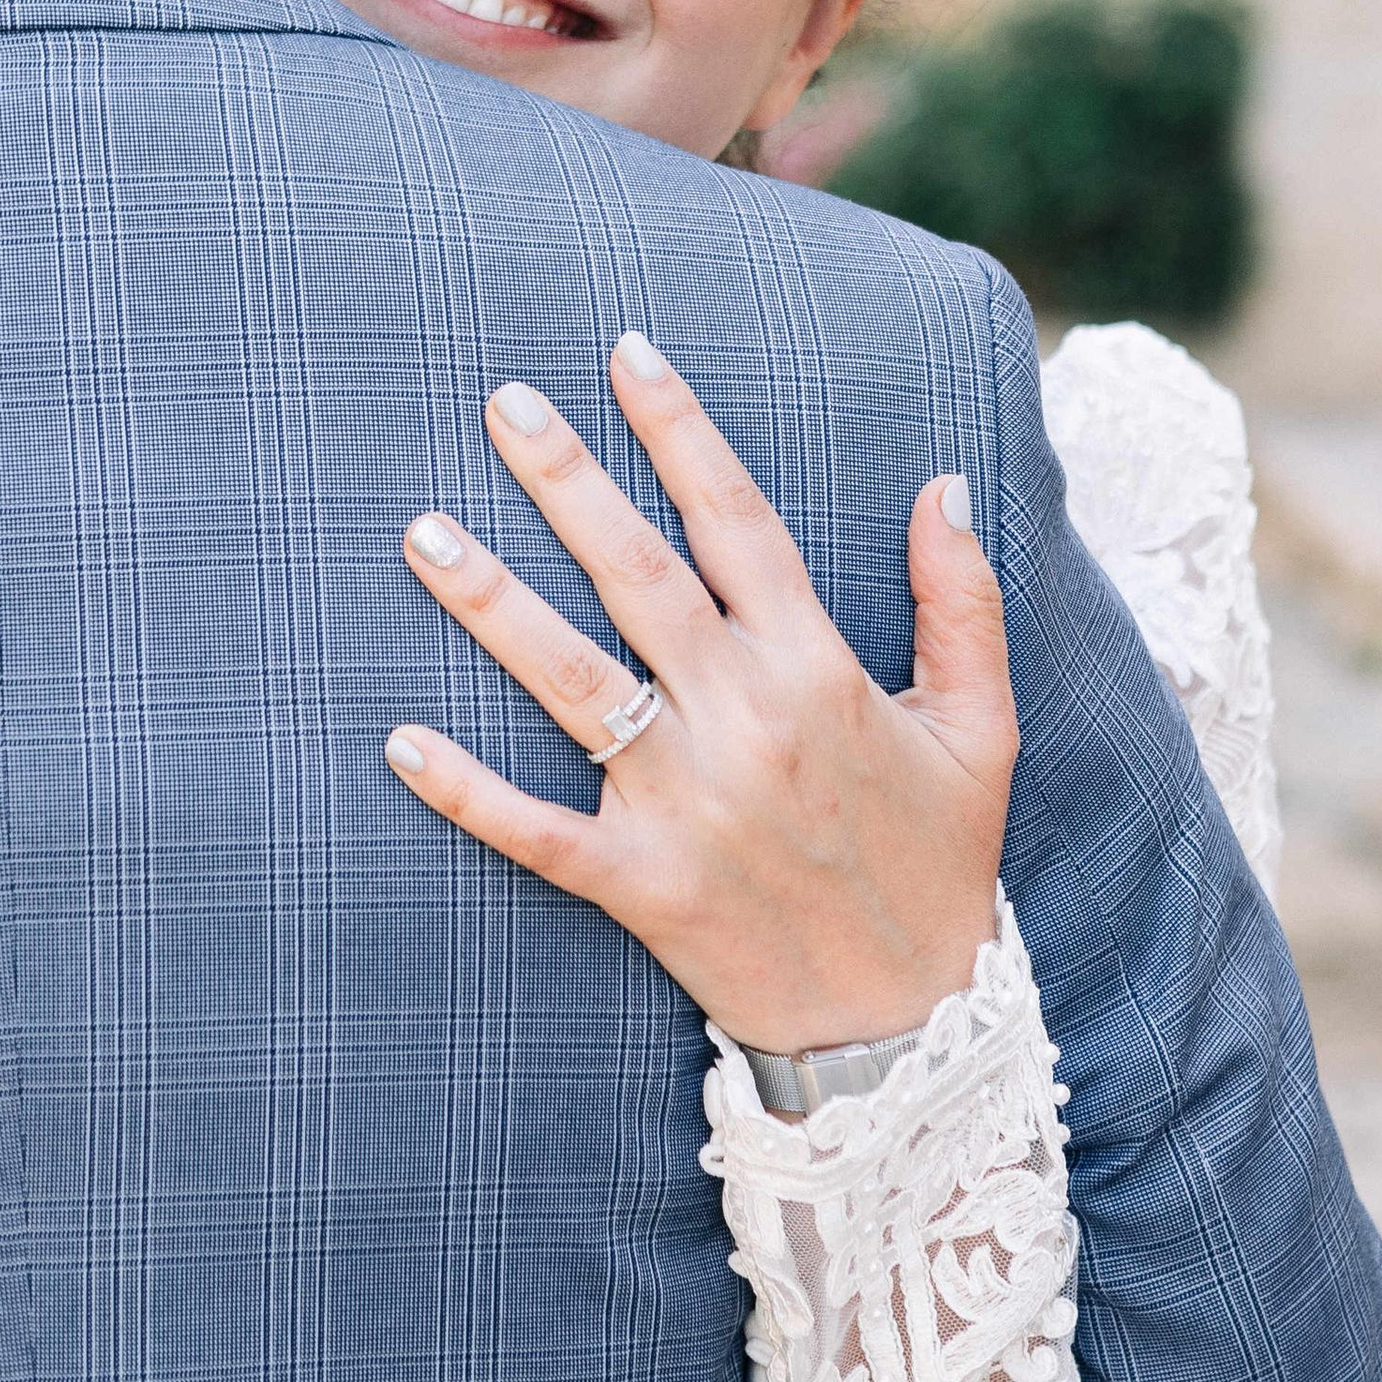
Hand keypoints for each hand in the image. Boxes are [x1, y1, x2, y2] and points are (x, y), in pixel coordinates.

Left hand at [383, 334, 1015, 1058]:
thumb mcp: (983, 728)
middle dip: (568, 482)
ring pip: (572, 681)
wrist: (915, 1026)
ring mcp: (684, 805)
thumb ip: (961, 601)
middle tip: (500, 403)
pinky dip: (464, 791)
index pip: (738, 521)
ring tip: (424, 533)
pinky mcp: (640, 886)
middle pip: (638, 576)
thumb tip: (942, 482)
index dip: (681, 432)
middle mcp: (745, 723)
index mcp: (821, 672)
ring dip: (493, 604)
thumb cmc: (942, 863)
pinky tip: (398, 740)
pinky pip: (536, 832)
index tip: (626, 354)